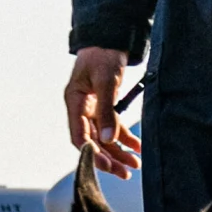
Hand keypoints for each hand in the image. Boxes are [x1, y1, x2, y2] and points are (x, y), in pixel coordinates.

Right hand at [66, 47, 140, 172]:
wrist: (110, 38)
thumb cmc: (103, 55)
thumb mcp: (106, 81)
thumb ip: (107, 110)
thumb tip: (108, 139)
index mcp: (75, 102)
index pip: (80, 137)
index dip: (92, 154)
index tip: (108, 167)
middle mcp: (81, 109)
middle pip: (93, 141)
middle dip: (108, 158)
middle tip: (124, 173)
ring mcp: (93, 109)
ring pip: (104, 137)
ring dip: (118, 152)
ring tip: (134, 164)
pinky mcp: (105, 106)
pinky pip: (113, 127)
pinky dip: (125, 138)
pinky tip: (136, 148)